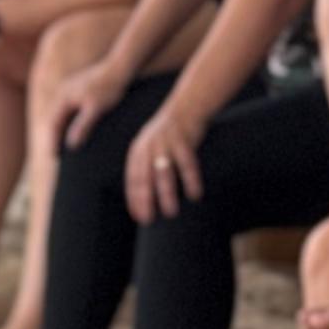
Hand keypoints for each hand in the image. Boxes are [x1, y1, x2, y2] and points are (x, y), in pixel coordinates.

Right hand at [54, 61, 131, 150]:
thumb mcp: (96, 109)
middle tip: (56, 157)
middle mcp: (63, 93)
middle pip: (54, 120)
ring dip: (61, 131)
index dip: (53, 142)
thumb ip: (82, 126)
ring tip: (65, 148)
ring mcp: (70, 90)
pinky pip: (69, 111)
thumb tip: (70, 145)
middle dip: (54, 138)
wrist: (120, 68)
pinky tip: (77, 133)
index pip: (53, 125)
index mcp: (63, 98)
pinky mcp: (79, 91)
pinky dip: (69, 124)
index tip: (54, 158)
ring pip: (61, 116)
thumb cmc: (110, 89)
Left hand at [125, 104, 205, 221]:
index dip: (134, 199)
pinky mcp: (184, 141)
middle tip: (148, 220)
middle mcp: (148, 147)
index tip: (139, 217)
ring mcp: (166, 144)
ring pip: (164, 173)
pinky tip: (195, 195)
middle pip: (145, 178)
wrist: (185, 108)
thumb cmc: (167, 135)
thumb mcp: (148, 146)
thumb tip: (142, 197)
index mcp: (138, 151)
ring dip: (166, 194)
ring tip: (170, 213)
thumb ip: (144, 166)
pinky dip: (191, 180)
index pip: (132, 179)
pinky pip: (187, 164)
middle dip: (145, 200)